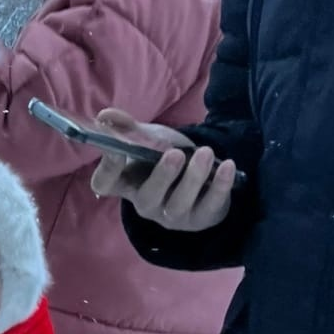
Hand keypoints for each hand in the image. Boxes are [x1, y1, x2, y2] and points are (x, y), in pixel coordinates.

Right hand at [90, 108, 237, 232]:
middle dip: (162, 177)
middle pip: (147, 198)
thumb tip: (105, 115)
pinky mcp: (201, 218)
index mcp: (127, 184)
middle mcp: (146, 204)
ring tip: (205, 152)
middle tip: (174, 153)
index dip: (108, 169)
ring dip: (193, 178)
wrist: (198, 179)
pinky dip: (220, 186)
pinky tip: (228, 165)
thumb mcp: (146, 140)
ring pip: (180, 204)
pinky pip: (210, 206)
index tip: (116, 151)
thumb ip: (127, 129)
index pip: (105, 183)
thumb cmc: (163, 158)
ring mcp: (173, 216)